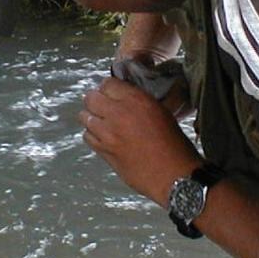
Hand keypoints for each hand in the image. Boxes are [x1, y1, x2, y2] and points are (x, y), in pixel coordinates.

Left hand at [79, 77, 200, 204]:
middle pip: (90, 98)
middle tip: (103, 106)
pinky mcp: (103, 151)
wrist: (173, 174)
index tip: (112, 93)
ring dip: (92, 117)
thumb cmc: (174, 144)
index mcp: (136, 100)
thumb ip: (138, 101)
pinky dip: (92, 134)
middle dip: (95, 100)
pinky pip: (87, 136)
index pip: (108, 83)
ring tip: (102, 122)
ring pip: (84, 116)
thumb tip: (123, 99)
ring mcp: (108, 133)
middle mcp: (118, 114)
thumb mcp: (161, 111)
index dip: (109, 88)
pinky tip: (103, 137)